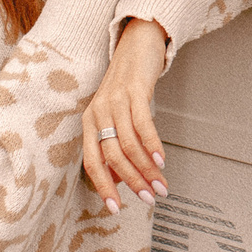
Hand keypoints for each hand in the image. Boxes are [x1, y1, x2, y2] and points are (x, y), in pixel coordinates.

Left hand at [82, 18, 167, 210]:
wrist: (136, 43)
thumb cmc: (127, 83)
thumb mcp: (115, 115)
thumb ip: (114, 144)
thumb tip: (119, 178)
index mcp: (89, 121)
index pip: (92, 162)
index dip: (104, 187)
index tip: (116, 208)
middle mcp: (98, 112)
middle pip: (113, 156)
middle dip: (133, 182)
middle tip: (150, 198)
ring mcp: (115, 100)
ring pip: (129, 144)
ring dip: (147, 169)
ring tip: (161, 184)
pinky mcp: (134, 90)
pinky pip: (143, 123)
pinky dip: (153, 145)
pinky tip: (162, 160)